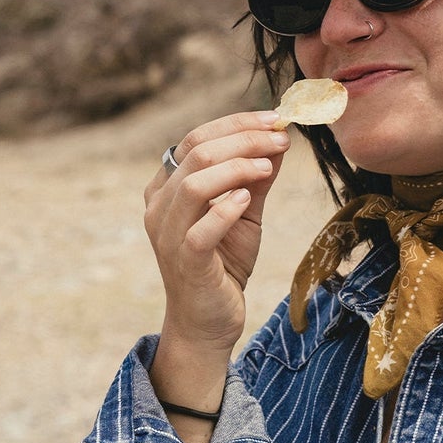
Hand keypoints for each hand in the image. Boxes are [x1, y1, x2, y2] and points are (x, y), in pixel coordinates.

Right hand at [144, 110, 291, 354]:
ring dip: (237, 168)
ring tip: (269, 166)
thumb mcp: (246, 214)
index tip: (277, 120)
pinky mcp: (184, 262)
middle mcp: (160, 206)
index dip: (238, 123)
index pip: (197, 138)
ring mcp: (168, 235)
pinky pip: (200, 230)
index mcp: (168, 187)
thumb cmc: (224, 265)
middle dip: (244, 139)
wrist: (209, 321)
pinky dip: (226, 210)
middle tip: (281, 138)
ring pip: (194, 184)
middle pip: (197, 153)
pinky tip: (248, 200)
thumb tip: (279, 140)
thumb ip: (257, 179)